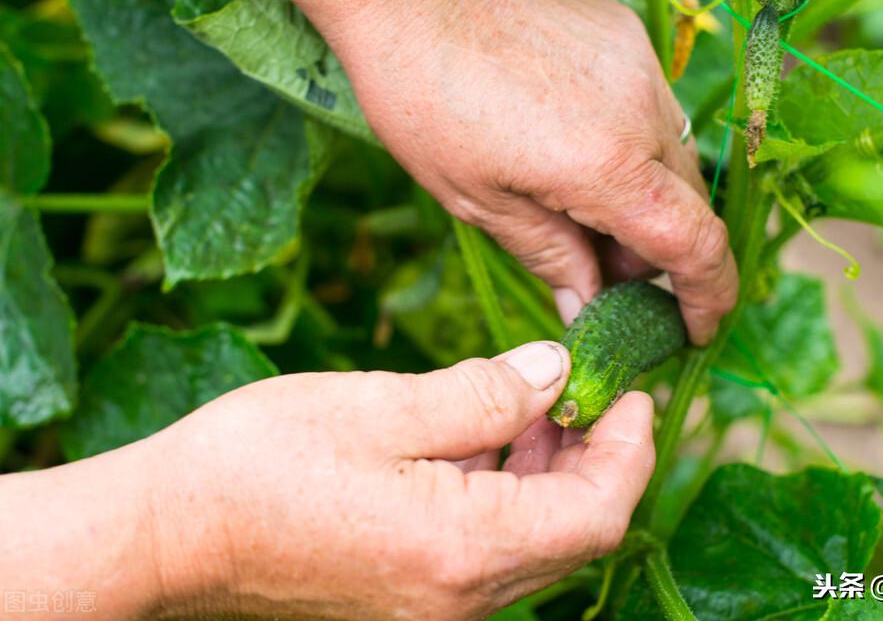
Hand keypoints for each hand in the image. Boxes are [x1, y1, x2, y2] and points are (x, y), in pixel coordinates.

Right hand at [134, 342, 652, 619]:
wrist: (167, 537)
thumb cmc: (258, 465)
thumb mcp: (380, 407)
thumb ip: (482, 393)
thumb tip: (555, 371)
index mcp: (464, 549)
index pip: (599, 512)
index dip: (629, 447)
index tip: (626, 387)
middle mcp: (461, 599)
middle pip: (574, 533)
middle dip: (593, 455)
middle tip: (582, 386)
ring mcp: (434, 609)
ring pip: (533, 543)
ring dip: (548, 474)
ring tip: (529, 405)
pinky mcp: (408, 601)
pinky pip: (487, 553)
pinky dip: (503, 496)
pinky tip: (478, 444)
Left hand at [312, 0, 738, 342]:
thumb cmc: (425, 97)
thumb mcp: (478, 200)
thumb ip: (550, 257)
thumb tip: (589, 309)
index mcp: (606, 165)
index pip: (696, 246)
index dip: (708, 297)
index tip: (695, 329)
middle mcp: (642, 112)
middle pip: (688, 206)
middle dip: (659, 256)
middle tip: (602, 275)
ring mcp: (640, 67)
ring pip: (672, 158)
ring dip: (645, 201)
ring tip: (578, 210)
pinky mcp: (628, 37)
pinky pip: (652, 112)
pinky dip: (631, 150)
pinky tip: (573, 149)